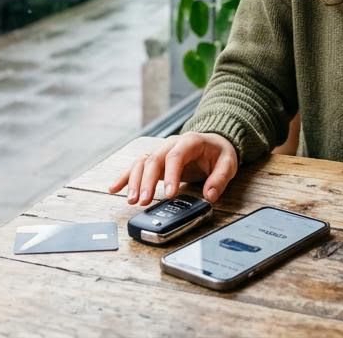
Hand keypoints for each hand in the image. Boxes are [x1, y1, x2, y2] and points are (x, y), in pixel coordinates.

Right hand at [106, 132, 239, 205]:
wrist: (214, 142)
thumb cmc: (219, 152)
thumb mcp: (228, 163)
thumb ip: (220, 178)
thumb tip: (209, 195)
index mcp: (190, 141)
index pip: (176, 156)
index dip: (170, 175)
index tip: (168, 195)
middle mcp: (171, 144)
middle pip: (154, 159)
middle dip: (147, 181)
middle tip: (144, 200)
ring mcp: (161, 151)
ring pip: (142, 163)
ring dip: (134, 181)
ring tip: (131, 200)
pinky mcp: (156, 161)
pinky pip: (137, 166)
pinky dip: (125, 177)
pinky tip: (114, 188)